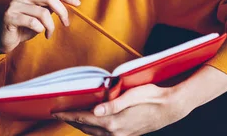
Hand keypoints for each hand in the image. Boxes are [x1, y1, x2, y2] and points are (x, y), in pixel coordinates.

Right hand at [0, 0, 80, 59]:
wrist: (4, 39)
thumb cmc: (25, 26)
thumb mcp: (41, 13)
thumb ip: (52, 6)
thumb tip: (71, 0)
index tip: (77, 4)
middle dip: (62, 11)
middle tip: (66, 23)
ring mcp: (13, 5)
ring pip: (42, 13)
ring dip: (50, 26)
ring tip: (49, 33)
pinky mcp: (9, 17)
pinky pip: (33, 22)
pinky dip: (40, 29)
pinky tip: (39, 33)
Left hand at [52, 84, 188, 135]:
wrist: (170, 108)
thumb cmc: (152, 96)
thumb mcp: (132, 96)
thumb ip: (113, 105)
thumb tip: (95, 111)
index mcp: (114, 121)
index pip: (84, 119)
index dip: (68, 115)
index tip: (55, 112)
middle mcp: (115, 132)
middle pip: (86, 128)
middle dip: (71, 121)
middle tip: (59, 113)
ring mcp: (121, 135)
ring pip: (95, 133)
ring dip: (82, 126)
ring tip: (72, 118)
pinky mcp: (127, 135)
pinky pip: (104, 134)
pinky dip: (94, 129)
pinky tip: (93, 123)